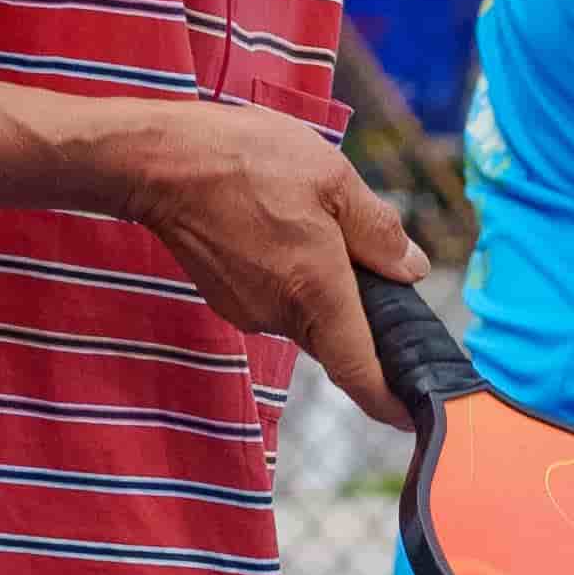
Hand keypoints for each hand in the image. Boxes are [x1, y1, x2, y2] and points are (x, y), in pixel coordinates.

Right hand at [121, 105, 427, 426]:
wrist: (161, 161)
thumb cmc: (247, 160)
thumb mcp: (333, 178)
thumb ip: (378, 230)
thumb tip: (411, 269)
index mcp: (316, 292)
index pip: (358, 371)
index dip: (388, 400)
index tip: (412, 414)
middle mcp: (280, 315)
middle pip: (338, 337)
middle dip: (362, 313)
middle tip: (372, 262)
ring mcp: (249, 311)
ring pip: (307, 314)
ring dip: (323, 286)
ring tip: (316, 224)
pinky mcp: (227, 299)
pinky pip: (277, 299)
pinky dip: (292, 277)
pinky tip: (282, 229)